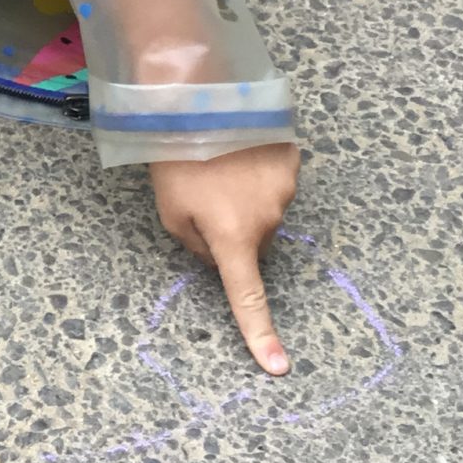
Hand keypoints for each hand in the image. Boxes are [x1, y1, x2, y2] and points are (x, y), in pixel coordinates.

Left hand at [149, 142, 300, 375]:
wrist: (200, 95)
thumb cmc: (176, 156)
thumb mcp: (170, 211)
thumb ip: (197, 245)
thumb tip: (219, 254)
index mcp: (234, 237)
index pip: (248, 298)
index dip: (260, 335)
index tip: (277, 367)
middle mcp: (268, 219)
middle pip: (252, 246)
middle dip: (231, 233)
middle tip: (203, 198)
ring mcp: (286, 189)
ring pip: (264, 213)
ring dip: (243, 200)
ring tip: (217, 165)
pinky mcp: (292, 161)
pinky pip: (274, 182)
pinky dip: (256, 174)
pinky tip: (236, 151)